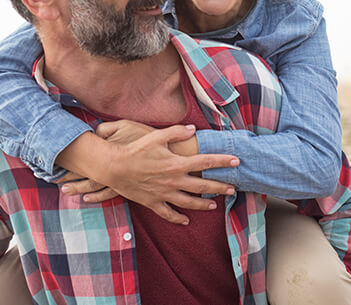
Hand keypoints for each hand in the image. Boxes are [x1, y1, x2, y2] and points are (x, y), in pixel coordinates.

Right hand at [56, 124, 239, 224]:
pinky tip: (186, 220)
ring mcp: (164, 193)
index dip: (222, 161)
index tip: (236, 161)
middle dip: (219, 187)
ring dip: (203, 204)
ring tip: (214, 205)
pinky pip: (168, 213)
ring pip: (189, 202)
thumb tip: (192, 129)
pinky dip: (178, 218)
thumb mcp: (156, 136)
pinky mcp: (153, 202)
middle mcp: (174, 180)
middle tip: (232, 189)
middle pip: (202, 186)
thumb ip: (176, 132)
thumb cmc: (135, 150)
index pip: (205, 162)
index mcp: (177, 163)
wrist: (114, 167)